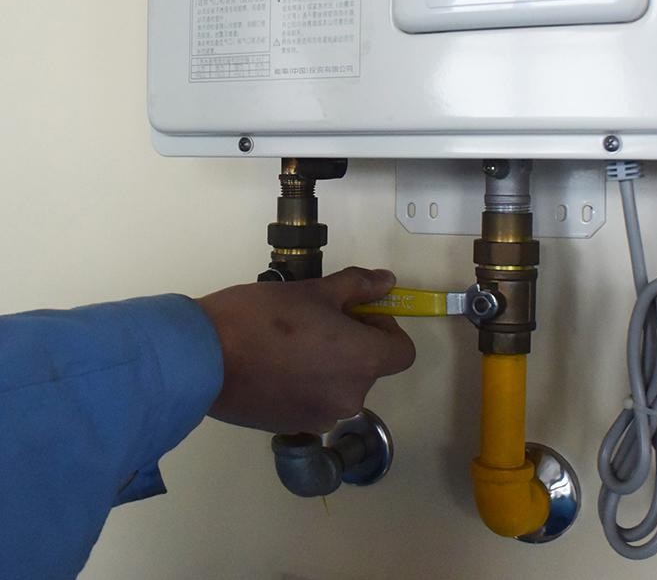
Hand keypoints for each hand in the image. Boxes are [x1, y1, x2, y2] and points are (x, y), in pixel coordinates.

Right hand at [197, 267, 415, 433]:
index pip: (402, 351)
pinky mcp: (293, 427)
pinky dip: (306, 384)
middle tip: (316, 320)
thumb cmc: (263, 317)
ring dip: (329, 365)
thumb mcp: (315, 291)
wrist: (202, 358)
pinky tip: (274, 366)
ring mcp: (322, 417)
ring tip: (290, 343)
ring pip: (341, 385)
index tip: (355, 313)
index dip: (385, 328)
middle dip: (353, 343)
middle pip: (370, 367)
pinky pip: (314, 401)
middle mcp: (351, 396)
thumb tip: (386, 282)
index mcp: (364, 362)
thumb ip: (357, 287)